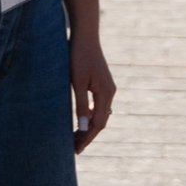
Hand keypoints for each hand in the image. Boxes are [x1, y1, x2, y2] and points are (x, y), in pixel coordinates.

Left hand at [68, 30, 116, 152]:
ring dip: (90, 126)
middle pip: (101, 121)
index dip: (88, 138)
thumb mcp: (77, 82)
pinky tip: (81, 119)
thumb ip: (81, 104)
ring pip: (100, 113)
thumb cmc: (78, 57)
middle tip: (75, 147)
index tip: (77, 149)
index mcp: (106, 93)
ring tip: (76, 137)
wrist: (85, 35)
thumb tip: (84, 127)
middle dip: (89, 135)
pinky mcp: (102, 83)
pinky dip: (90, 115)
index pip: (98, 123)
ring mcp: (107, 87)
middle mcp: (110, 92)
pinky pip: (98, 104)